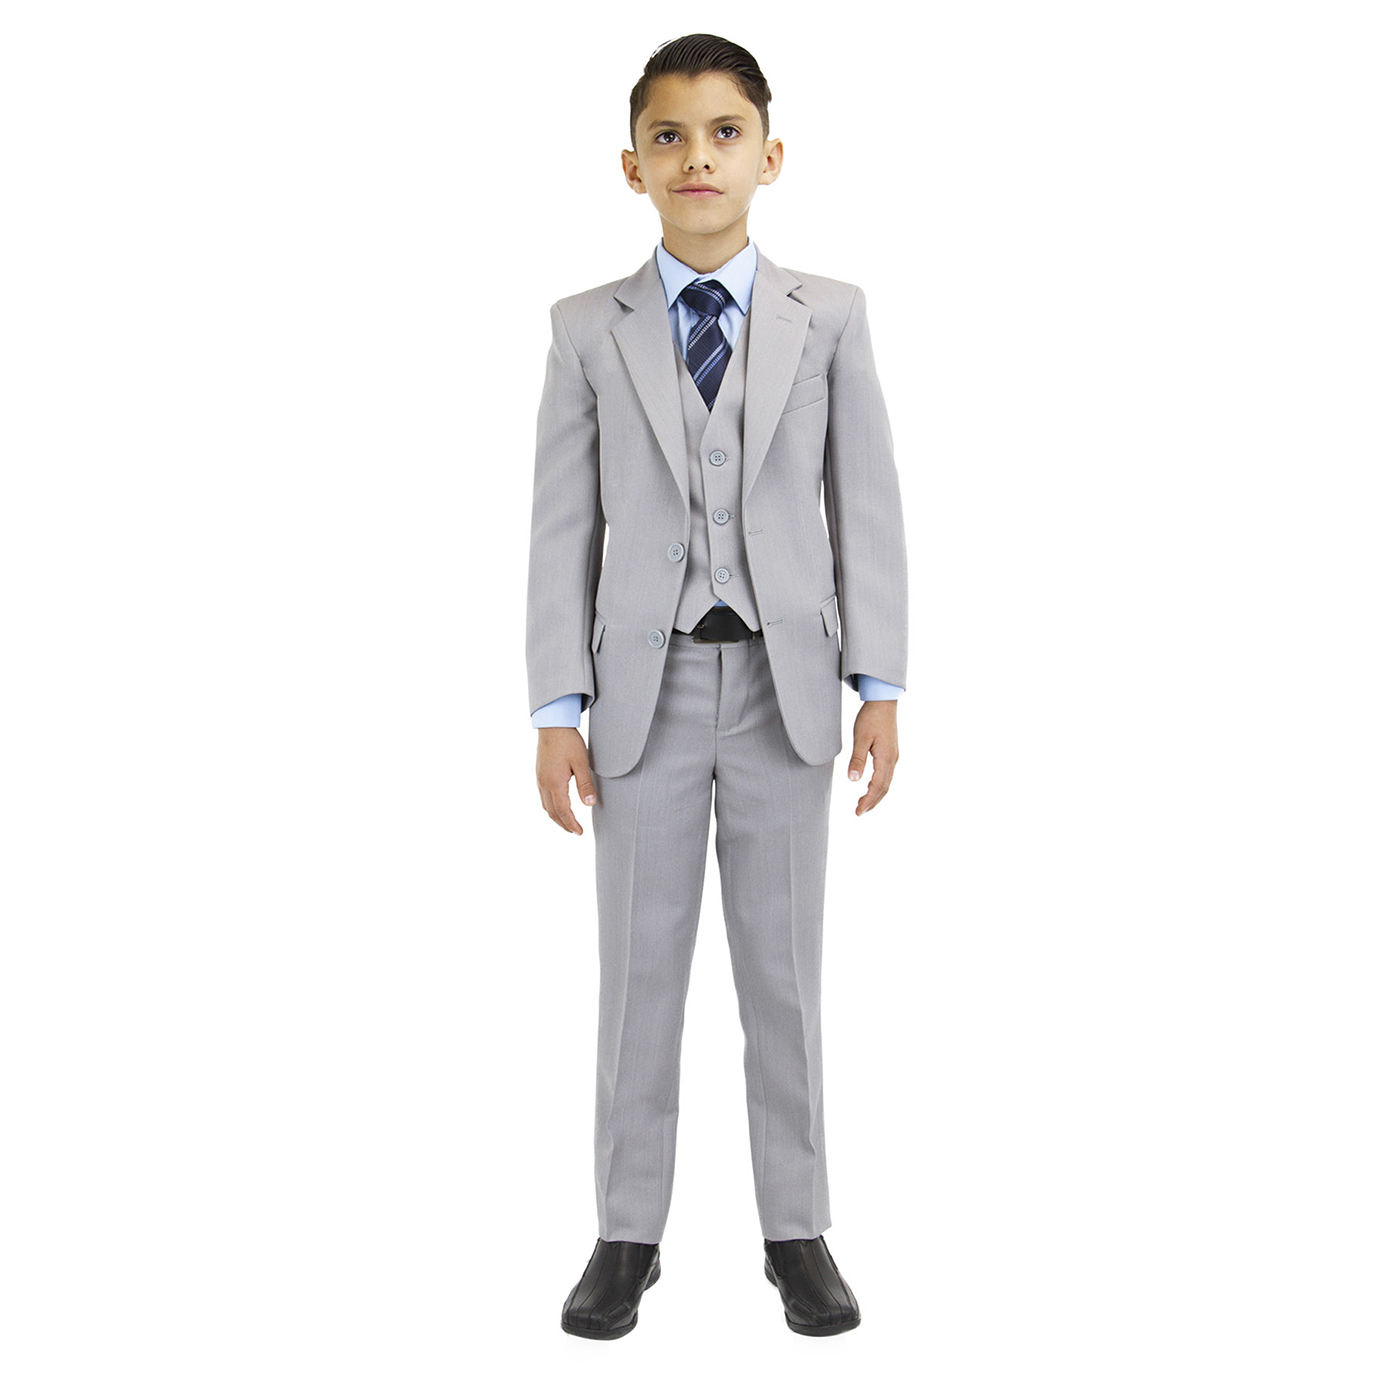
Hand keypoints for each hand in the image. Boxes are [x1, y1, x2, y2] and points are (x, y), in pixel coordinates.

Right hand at [536, 727, 596, 834]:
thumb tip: (590, 804)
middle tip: (575, 831)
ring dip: (556, 817)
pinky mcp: (539, 774)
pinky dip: (551, 807)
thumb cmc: (568, 742)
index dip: (571, 824)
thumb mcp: (582, 762)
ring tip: (567, 823)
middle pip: (552, 812)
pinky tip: (558, 805)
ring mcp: (540, 779)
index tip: (579, 832)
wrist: (552, 725)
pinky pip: (543, 797)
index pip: (563, 811)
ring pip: (546, 805)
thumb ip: (585, 784)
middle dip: (563, 824)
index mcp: (555, 783)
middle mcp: (544, 784)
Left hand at [846, 700, 898, 815]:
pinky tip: (870, 786)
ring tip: (863, 803)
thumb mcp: (861, 738)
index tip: (858, 812)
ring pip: (886, 782)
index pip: (877, 786)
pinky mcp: (891, 752)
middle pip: (884, 788)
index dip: (868, 800)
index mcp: (886, 758)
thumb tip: (854, 780)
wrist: (883, 701)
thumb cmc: (870, 717)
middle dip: (872, 802)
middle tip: (859, 812)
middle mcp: (893, 760)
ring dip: (876, 795)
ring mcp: (893, 756)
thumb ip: (857, 759)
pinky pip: (886, 774)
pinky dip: (879, 785)